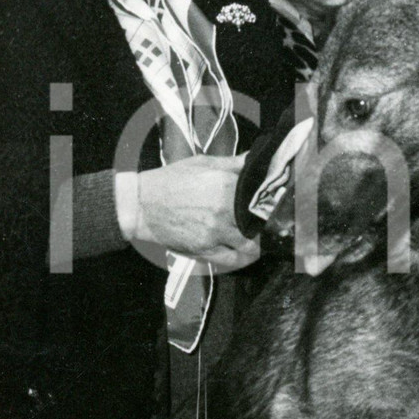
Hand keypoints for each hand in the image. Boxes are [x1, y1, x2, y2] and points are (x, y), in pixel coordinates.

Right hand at [125, 155, 259, 268]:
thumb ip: (233, 164)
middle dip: (266, 225)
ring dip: (256, 244)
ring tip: (257, 240)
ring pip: (250, 245)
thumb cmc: (171, 180)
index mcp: (227, 185)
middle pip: (260, 223)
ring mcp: (216, 232)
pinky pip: (233, 260)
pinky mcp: (205, 249)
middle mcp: (225, 210)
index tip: (276, 204)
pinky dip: (242, 259)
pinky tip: (244, 254)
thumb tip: (255, 158)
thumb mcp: (204, 163)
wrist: (141, 203)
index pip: (261, 197)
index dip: (271, 202)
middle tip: (268, 224)